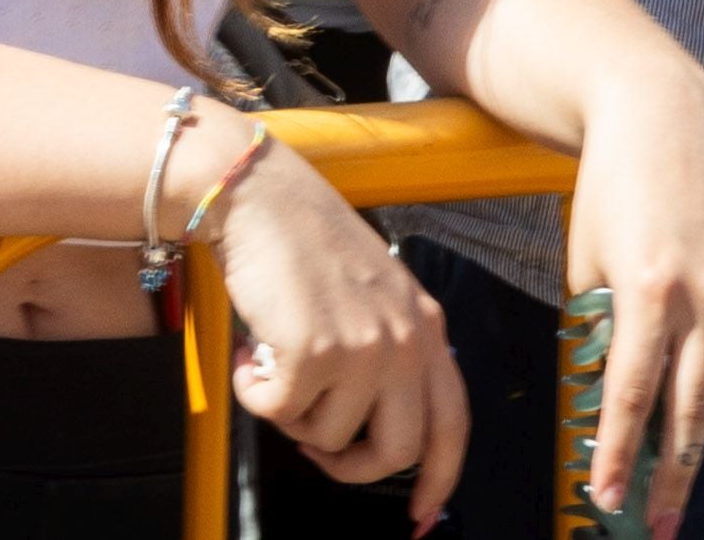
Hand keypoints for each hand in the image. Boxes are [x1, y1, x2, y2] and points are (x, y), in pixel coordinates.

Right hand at [208, 125, 467, 526]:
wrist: (258, 194)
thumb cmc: (305, 239)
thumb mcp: (376, 293)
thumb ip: (390, 350)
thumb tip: (371, 425)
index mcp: (426, 326)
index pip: (452, 424)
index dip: (439, 480)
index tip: (422, 516)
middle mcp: (405, 339)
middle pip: (398, 451)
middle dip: (351, 466)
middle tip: (315, 447)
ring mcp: (363, 346)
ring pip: (329, 436)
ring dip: (291, 412)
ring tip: (274, 363)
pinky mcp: (314, 351)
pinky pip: (277, 412)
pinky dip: (254, 393)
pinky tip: (251, 354)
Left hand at [561, 64, 703, 533]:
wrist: (663, 114)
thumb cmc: (610, 186)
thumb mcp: (586, 258)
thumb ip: (597, 326)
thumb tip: (602, 396)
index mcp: (648, 289)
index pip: (631, 395)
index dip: (618, 453)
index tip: (605, 497)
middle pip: (687, 409)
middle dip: (668, 475)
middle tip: (651, 523)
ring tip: (683, 499)